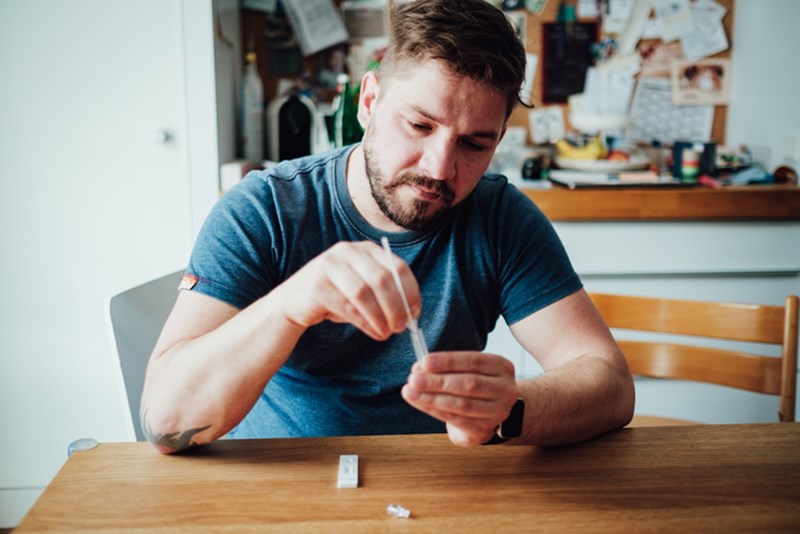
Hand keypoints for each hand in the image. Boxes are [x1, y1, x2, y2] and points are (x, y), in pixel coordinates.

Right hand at [276, 241, 419, 340]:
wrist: (294, 302)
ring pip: (365, 292)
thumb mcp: (363, 288)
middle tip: (401, 327)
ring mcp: (330, 265)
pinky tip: (374, 332)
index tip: (415, 312)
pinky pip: (348, 306)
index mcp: (366, 249)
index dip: (410, 291)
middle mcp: (349, 251)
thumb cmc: (336, 296)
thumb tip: (411, 313)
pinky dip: (365, 322)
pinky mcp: (317, 285)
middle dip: (396, 307)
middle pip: (382, 279)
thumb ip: (385, 294)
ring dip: (380, 316)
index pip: (398, 266)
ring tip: (387, 333)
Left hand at [401, 352, 519, 446]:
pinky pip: (456, 420)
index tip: (425, 362)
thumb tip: (420, 367)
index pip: (473, 361)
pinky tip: (420, 403)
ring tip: (411, 392)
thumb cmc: (473, 387)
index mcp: (501, 367)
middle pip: (469, 384)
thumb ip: (446, 367)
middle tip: (414, 379)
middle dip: (438, 381)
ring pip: (462, 404)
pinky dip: (435, 410)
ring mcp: (498, 412)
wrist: (486, 415)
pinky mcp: (484, 429)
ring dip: (432, 398)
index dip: (448, 361)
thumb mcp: (466, 371)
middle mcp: (505, 389)